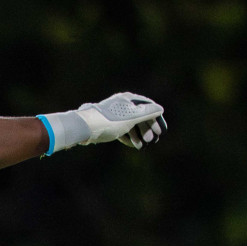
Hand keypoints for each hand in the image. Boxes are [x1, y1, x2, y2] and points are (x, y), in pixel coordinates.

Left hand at [41, 93, 166, 152]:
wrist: (85, 127)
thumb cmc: (109, 121)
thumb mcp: (132, 117)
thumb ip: (147, 114)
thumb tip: (160, 109)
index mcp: (128, 99)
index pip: (148, 107)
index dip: (156, 119)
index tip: (161, 132)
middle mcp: (122, 104)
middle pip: (140, 116)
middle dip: (147, 129)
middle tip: (152, 141)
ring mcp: (114, 114)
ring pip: (131, 124)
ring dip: (138, 135)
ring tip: (142, 146)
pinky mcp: (107, 124)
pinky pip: (122, 129)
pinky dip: (128, 137)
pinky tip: (133, 145)